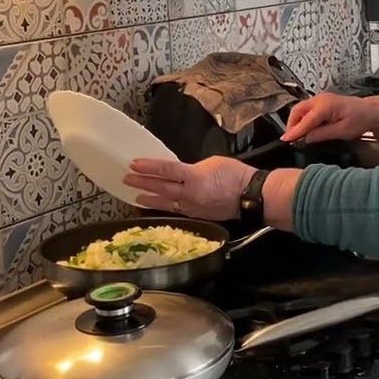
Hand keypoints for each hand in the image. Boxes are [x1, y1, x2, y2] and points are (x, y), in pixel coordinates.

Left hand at [122, 156, 256, 220]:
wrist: (251, 196)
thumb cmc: (236, 176)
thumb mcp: (213, 162)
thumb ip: (194, 168)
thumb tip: (184, 173)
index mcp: (194, 177)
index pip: (165, 170)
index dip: (148, 167)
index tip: (133, 164)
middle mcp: (189, 194)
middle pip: (160, 187)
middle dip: (142, 182)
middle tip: (126, 178)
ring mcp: (192, 207)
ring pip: (165, 202)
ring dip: (149, 198)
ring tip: (135, 196)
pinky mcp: (197, 215)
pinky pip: (175, 210)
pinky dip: (164, 206)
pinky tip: (158, 205)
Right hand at [284, 93, 378, 142]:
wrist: (372, 111)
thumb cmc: (361, 119)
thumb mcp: (342, 131)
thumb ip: (322, 134)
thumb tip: (306, 138)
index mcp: (325, 106)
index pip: (304, 120)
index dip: (294, 131)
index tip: (286, 140)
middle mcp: (320, 99)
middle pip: (297, 111)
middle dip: (292, 125)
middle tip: (291, 139)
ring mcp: (321, 99)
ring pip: (300, 110)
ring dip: (297, 122)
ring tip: (297, 136)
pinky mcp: (322, 103)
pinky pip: (307, 110)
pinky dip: (303, 119)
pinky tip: (306, 130)